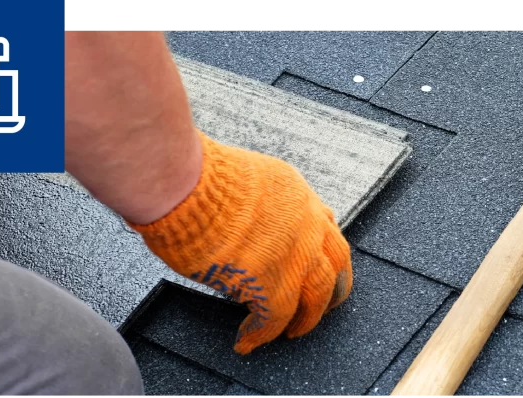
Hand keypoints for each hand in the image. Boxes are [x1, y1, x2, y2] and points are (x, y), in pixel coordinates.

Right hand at [129, 130, 352, 353]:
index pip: (326, 227)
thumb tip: (241, 223)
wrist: (186, 185)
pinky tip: (246, 341)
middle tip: (324, 307)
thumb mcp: (244, 178)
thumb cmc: (197, 178)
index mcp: (298, 195)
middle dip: (332, 290)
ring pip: (316, 297)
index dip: (323, 251)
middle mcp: (307, 224)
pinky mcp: (272, 283)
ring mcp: (295, 255)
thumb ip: (256, 203)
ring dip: (305, 319)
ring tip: (293, 333)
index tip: (321, 265)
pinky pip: (274, 319)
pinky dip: (260, 334)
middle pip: (336, 264)